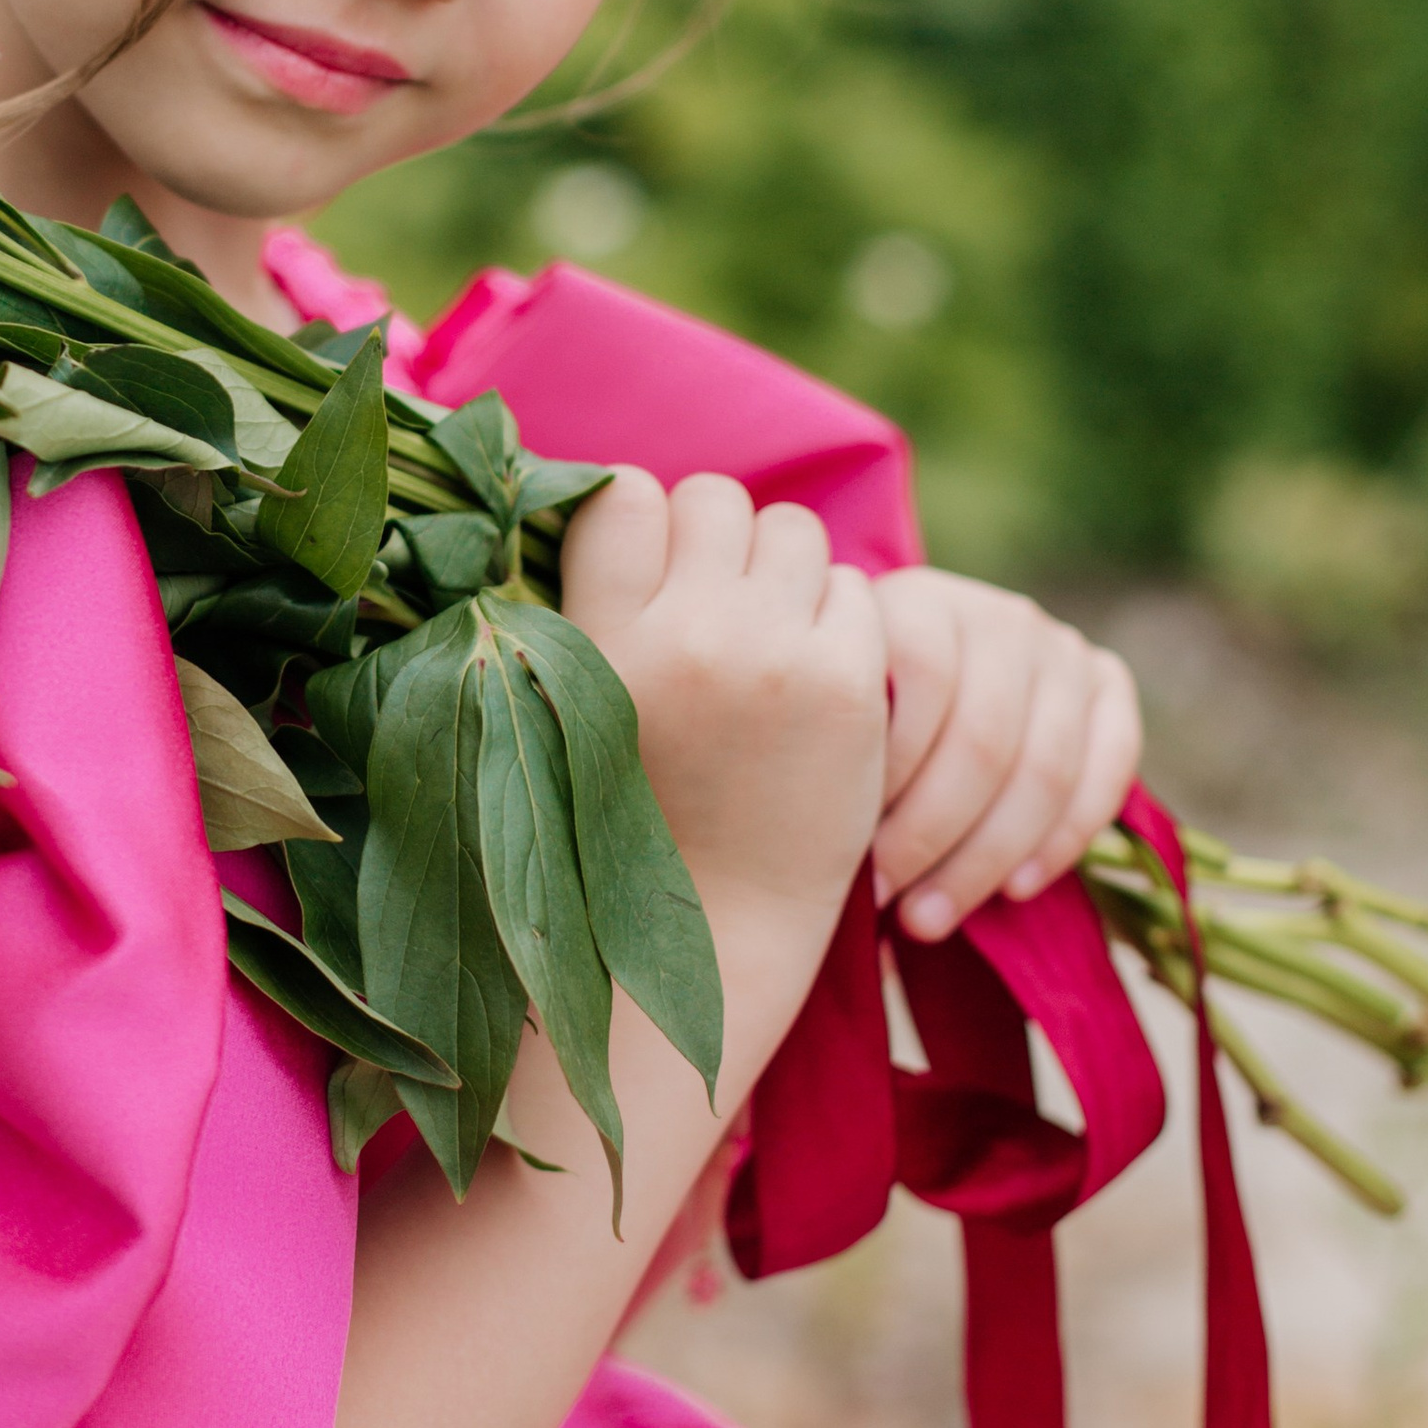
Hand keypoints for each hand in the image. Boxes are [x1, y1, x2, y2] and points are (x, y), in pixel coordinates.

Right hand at [560, 472, 887, 956]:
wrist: (716, 932)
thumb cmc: (627, 817)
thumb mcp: (573, 708)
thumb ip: (594, 608)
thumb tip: (625, 502)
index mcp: (597, 642)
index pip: (625, 495)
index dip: (639, 524)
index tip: (644, 572)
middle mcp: (685, 637)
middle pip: (714, 499)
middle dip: (716, 544)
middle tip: (712, 611)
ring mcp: (772, 657)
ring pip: (792, 531)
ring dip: (781, 573)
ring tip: (764, 642)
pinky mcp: (846, 685)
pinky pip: (854, 591)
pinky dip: (836, 623)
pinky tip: (809, 682)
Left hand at [871, 569, 1140, 940]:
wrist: (931, 702)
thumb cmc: (861, 730)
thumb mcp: (838, 721)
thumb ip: (841, 752)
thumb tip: (828, 845)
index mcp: (919, 603)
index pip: (920, 680)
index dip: (890, 777)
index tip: (853, 854)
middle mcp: (998, 614)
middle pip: (982, 738)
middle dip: (932, 836)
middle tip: (892, 902)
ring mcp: (1060, 646)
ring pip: (1044, 766)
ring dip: (987, 857)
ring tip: (931, 917)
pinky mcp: (1107, 682)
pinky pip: (1109, 766)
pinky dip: (1063, 838)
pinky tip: (1014, 889)